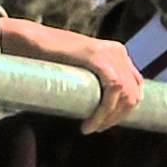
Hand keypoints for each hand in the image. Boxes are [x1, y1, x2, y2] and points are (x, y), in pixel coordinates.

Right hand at [0, 17, 142, 132]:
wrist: (31, 39)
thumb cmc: (49, 54)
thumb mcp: (81, 64)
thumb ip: (94, 76)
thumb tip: (100, 102)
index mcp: (117, 52)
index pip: (135, 86)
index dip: (124, 109)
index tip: (106, 122)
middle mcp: (118, 51)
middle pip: (133, 94)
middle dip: (117, 117)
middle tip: (97, 128)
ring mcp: (110, 53)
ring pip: (125, 96)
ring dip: (110, 118)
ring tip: (91, 127)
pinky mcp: (99, 58)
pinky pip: (113, 90)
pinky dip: (103, 112)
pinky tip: (89, 123)